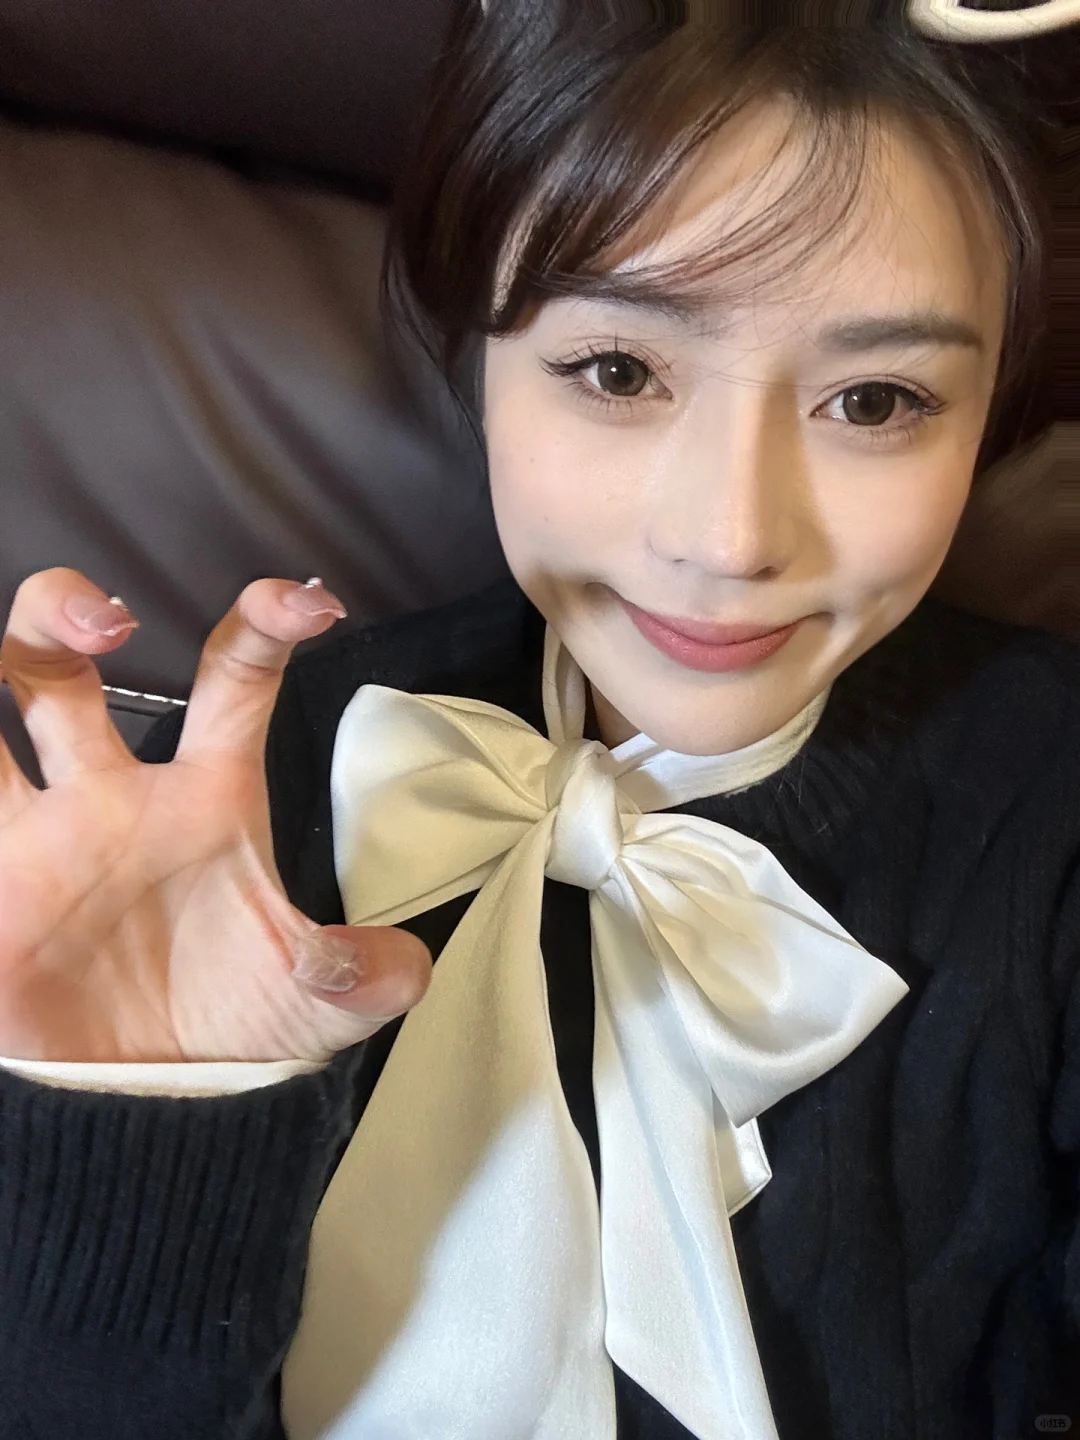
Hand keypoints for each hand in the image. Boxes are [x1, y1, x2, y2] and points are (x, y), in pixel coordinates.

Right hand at [0, 569, 431, 1062]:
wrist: (147, 1109)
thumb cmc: (231, 1031)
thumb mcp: (314, 1002)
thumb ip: (364, 977)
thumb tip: (407, 966)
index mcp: (204, 796)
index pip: (234, 680)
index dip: (267, 624)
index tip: (313, 604)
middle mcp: (109, 794)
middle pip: (60, 662)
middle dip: (63, 610)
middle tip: (109, 623)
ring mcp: (33, 834)